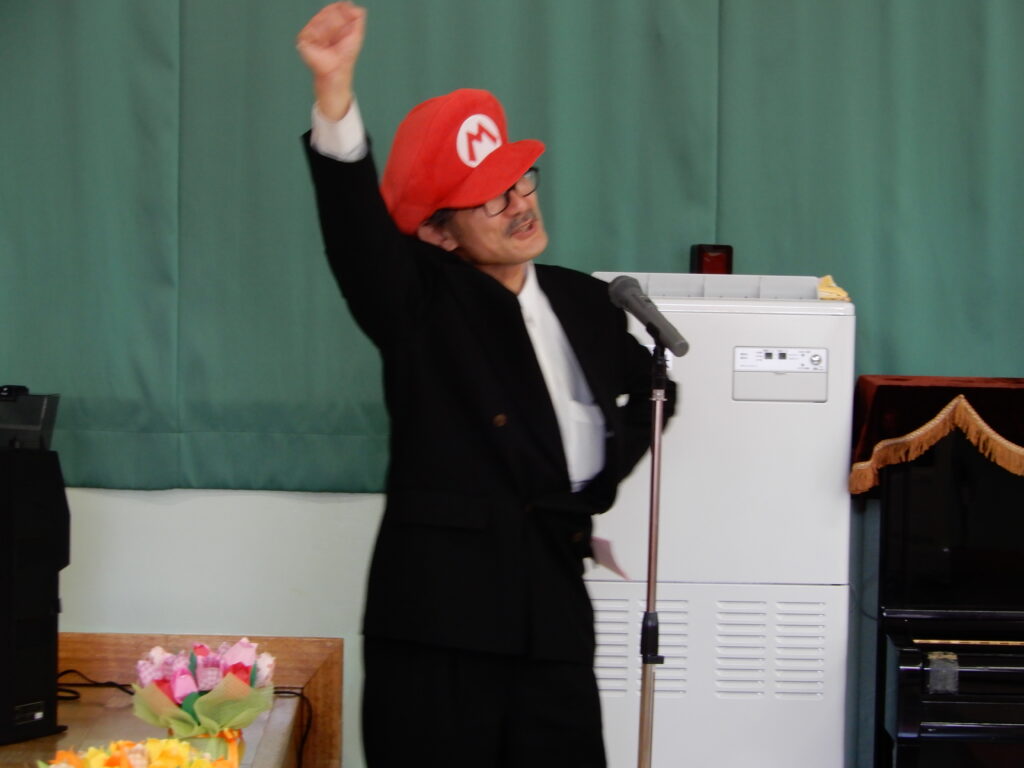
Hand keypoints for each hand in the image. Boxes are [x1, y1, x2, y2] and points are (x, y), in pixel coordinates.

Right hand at [296, 2, 366, 119]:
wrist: (337, 69)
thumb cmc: (345, 56)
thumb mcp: (356, 34)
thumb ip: (357, 18)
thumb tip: (355, 6)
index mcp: (330, 22)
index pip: (335, 7)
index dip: (342, 11)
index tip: (348, 21)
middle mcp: (319, 24)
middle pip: (329, 11)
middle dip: (339, 23)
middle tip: (340, 36)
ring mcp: (310, 30)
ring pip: (322, 18)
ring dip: (332, 30)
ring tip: (332, 42)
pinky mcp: (303, 37)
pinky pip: (314, 28)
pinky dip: (322, 36)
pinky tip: (324, 44)